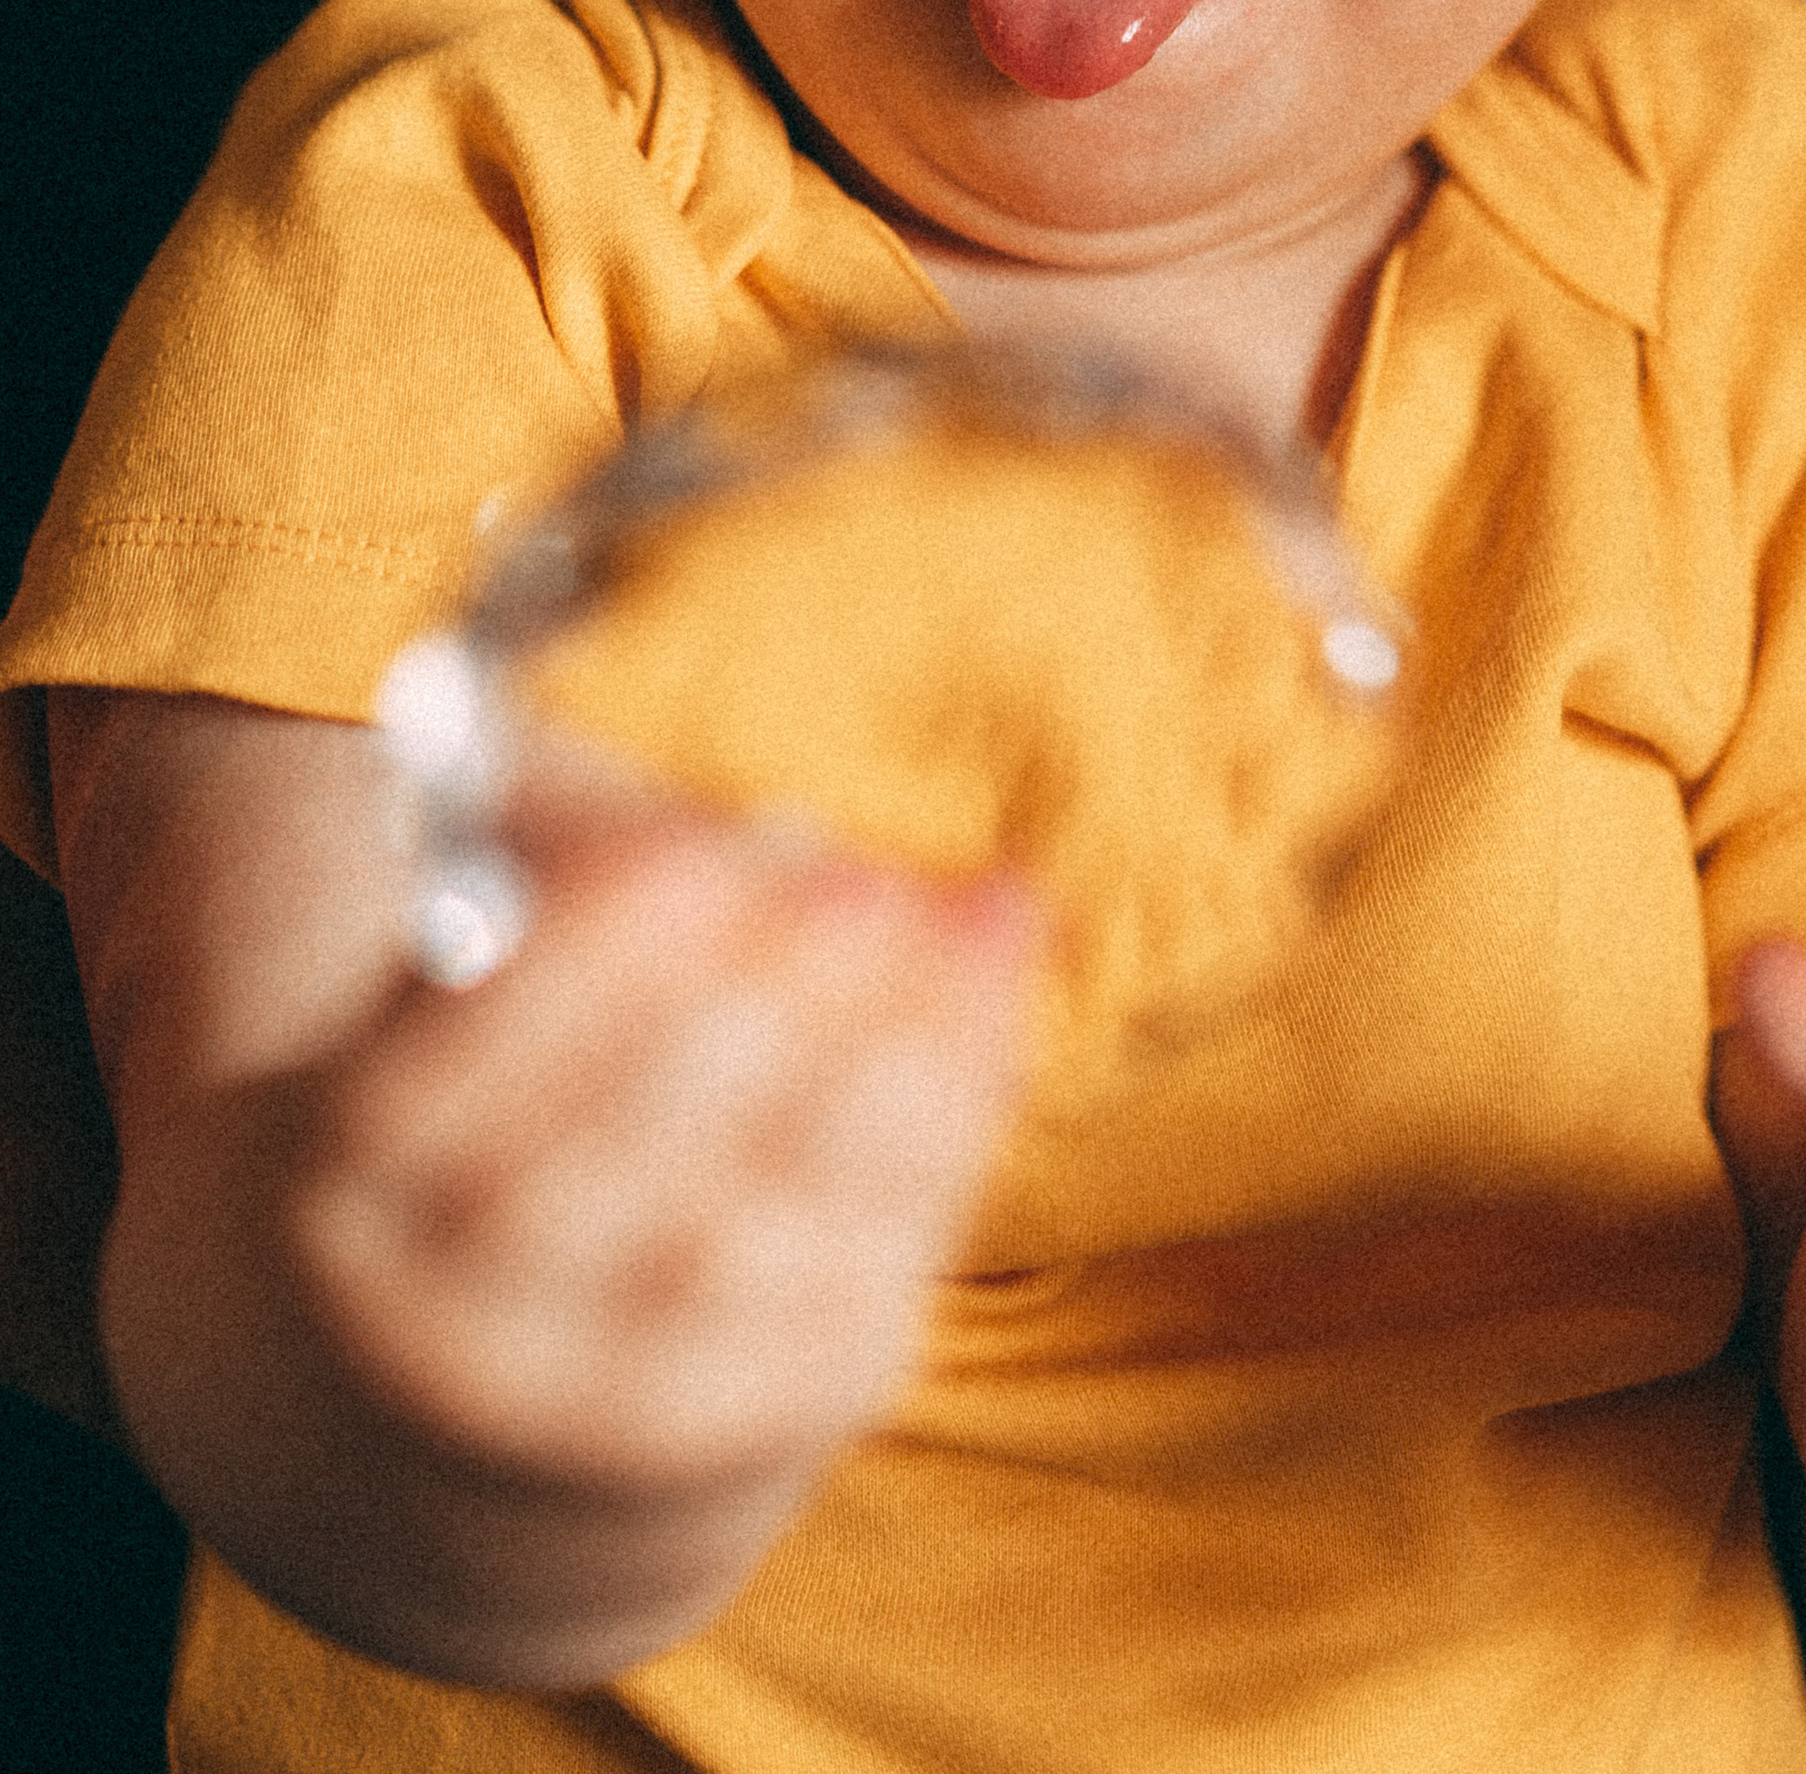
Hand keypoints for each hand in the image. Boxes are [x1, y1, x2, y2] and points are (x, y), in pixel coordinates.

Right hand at [289, 745, 1037, 1505]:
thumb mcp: (504, 976)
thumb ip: (615, 882)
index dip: (581, 965)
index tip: (702, 852)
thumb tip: (798, 841)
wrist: (503, 1396)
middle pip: (613, 1166)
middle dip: (757, 1008)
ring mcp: (581, 1408)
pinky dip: (931, 1161)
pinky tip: (980, 1038)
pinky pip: (839, 1306)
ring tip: (964, 935)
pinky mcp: (726, 1447)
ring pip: (743, 1244)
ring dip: (878, 1077)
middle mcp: (438, 1322)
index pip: (442, 1078)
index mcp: (341, 1177)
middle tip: (868, 885)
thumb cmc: (526, 1094)